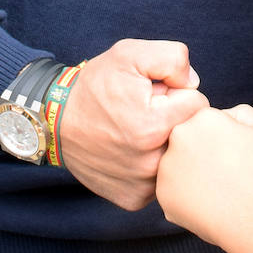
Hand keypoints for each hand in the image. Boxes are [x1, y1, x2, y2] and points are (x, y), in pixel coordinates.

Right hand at [59, 40, 209, 210]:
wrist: (56, 121)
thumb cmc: (95, 85)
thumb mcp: (130, 54)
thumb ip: (172, 58)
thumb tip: (193, 84)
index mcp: (154, 125)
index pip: (197, 104)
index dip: (178, 91)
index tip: (157, 92)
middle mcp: (150, 162)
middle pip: (189, 134)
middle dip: (174, 117)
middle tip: (146, 111)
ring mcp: (142, 185)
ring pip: (176, 157)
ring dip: (164, 142)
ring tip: (136, 130)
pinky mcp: (133, 199)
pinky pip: (160, 179)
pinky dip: (151, 164)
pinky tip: (131, 151)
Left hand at [157, 105, 252, 245]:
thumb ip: (236, 112)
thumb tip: (223, 115)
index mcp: (202, 117)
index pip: (203, 122)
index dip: (218, 139)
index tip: (229, 153)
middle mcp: (178, 137)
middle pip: (186, 141)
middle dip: (199, 153)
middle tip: (221, 171)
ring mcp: (166, 166)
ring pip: (176, 166)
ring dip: (189, 174)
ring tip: (214, 188)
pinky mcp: (162, 194)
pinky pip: (172, 191)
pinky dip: (185, 197)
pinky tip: (205, 202)